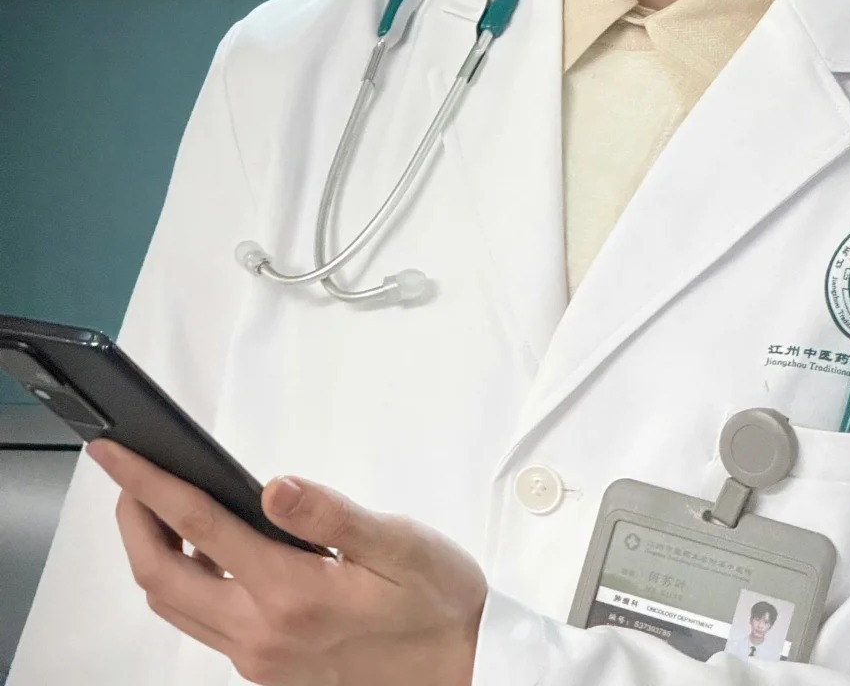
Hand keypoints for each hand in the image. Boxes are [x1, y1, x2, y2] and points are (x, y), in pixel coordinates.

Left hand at [86, 439, 486, 685]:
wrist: (463, 669)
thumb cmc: (438, 602)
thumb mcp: (398, 543)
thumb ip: (331, 515)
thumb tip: (276, 485)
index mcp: (290, 593)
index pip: (195, 526)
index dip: (148, 483)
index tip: (117, 453)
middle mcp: (261, 633)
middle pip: (160, 577)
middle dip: (131, 520)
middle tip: (130, 473)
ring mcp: (259, 658)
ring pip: (173, 607)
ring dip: (151, 554)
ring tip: (157, 505)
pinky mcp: (267, 669)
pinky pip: (201, 625)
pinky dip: (182, 581)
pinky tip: (205, 550)